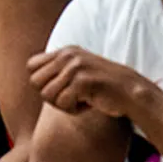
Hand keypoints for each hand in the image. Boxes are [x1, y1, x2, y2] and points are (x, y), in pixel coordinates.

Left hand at [27, 45, 158, 118]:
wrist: (131, 93)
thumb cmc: (102, 87)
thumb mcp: (77, 71)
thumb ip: (56, 70)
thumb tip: (32, 78)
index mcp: (65, 51)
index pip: (31, 66)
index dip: (42, 83)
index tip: (62, 88)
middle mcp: (68, 55)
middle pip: (35, 82)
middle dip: (51, 95)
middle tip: (72, 96)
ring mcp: (76, 67)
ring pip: (47, 95)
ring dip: (64, 104)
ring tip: (82, 99)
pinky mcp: (83, 81)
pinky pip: (63, 103)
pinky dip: (74, 110)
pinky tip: (89, 103)